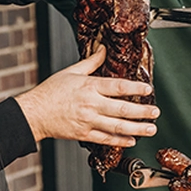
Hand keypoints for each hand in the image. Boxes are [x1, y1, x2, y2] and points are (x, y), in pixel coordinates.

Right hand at [16, 46, 159, 143]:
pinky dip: (119, 141)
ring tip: (151, 129)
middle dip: (142, 112)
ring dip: (136, 129)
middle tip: (156, 112)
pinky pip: (105, 139)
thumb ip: (91, 61)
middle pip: (121, 109)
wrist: (34, 113)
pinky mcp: (83, 134)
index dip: (136, 89)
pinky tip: (131, 140)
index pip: (118, 87)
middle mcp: (91, 104)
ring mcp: (88, 121)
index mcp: (89, 87)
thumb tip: (103, 49)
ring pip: (116, 127)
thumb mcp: (71, 72)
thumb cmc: (51, 92)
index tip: (149, 90)